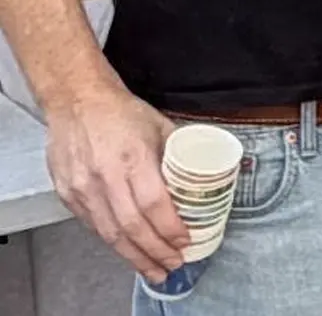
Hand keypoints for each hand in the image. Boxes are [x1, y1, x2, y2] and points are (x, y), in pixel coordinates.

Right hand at [44, 81, 186, 282]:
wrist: (77, 101)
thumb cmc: (121, 113)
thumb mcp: (160, 127)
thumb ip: (178, 156)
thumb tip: (204, 179)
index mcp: (132, 157)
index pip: (153, 204)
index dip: (170, 228)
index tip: (185, 241)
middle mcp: (104, 176)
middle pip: (132, 227)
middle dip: (155, 252)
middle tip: (173, 265)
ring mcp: (83, 188)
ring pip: (110, 234)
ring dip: (134, 256)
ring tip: (153, 269)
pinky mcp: (68, 195)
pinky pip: (93, 226)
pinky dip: (113, 242)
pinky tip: (128, 251)